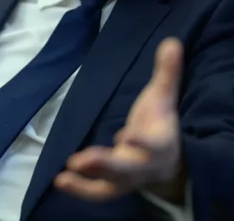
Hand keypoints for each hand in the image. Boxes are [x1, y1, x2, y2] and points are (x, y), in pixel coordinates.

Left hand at [56, 37, 185, 202]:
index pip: (156, 144)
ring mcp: (130, 179)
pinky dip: (81, 189)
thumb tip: (171, 41)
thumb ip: (167, 73)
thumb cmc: (161, 123)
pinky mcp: (115, 186)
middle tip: (82, 159)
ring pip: (111, 185)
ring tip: (64, 177)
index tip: (127, 134)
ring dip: (87, 183)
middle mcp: (147, 166)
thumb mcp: (164, 97)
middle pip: (128, 170)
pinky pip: (99, 192)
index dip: (144, 142)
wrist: (170, 159)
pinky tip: (61, 180)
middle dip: (106, 165)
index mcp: (163, 144)